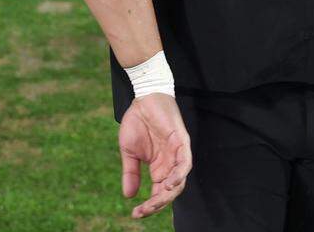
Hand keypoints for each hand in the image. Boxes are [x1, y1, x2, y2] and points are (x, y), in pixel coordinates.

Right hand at [118, 93, 191, 218]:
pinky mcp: (182, 142)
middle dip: (157, 204)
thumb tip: (128, 196)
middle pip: (169, 192)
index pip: (158, 194)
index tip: (135, 214)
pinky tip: (168, 183)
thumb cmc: (137, 122)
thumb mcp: (129, 151)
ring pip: (179, 182)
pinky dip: (179, 175)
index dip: (149, 206)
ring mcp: (177, 154)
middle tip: (143, 211)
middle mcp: (170, 165)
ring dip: (168, 194)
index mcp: (158, 168)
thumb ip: (130, 173)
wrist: (142, 99)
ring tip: (154, 203)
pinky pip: (185, 163)